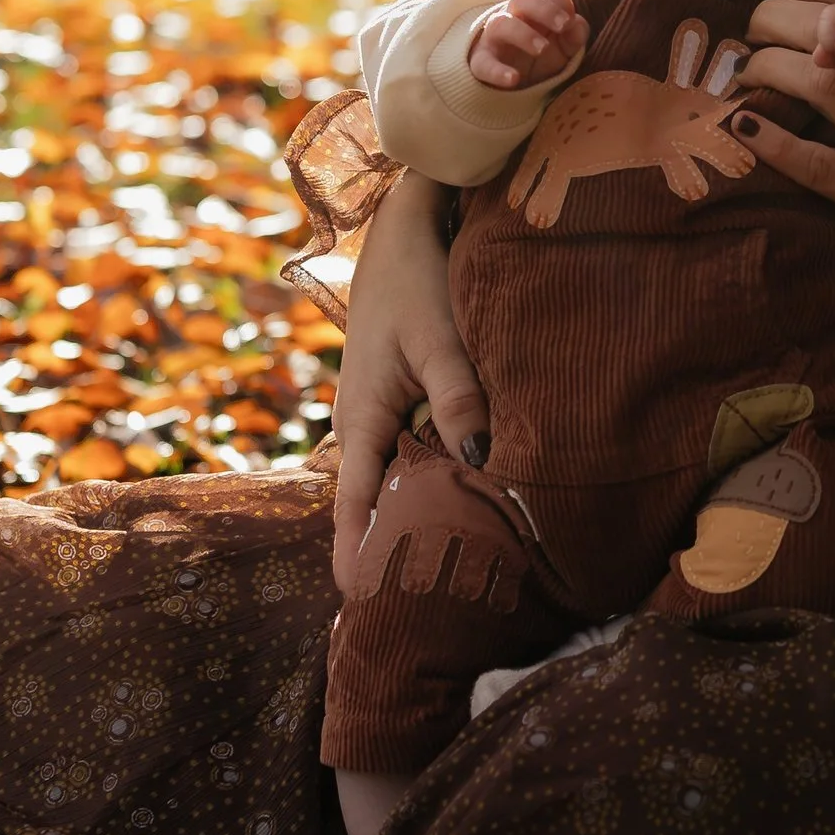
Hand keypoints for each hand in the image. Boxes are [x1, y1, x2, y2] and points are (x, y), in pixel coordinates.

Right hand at [329, 171, 489, 586]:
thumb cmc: (417, 277)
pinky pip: (415, 455)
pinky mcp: (407, 398)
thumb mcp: (438, 337)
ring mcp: (385, 414)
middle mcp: (366, 424)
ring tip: (447, 576)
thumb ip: (459, 395)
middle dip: (391, 552)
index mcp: (361, 418)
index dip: (358, 556)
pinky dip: (435, 482)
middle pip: (376, 503)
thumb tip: (480, 456)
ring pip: (399, 481)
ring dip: (417, 519)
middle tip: (417, 612)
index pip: (354, 505)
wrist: (407, 222)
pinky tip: (469, 505)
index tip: (363, 608)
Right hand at [465, 0, 586, 90]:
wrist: (511, 86)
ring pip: (501, 24)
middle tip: (562, 26)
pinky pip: (483, 63)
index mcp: (534, 9)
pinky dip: (497, 71)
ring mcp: (493, 39)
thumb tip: (577, 25)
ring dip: (523, 34)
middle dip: (544, 8)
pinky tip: (513, 79)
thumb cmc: (540, 58)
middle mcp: (512, 17)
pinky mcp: (481, 64)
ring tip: (542, 49)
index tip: (570, 20)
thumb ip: (574, 36)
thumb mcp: (563, 49)